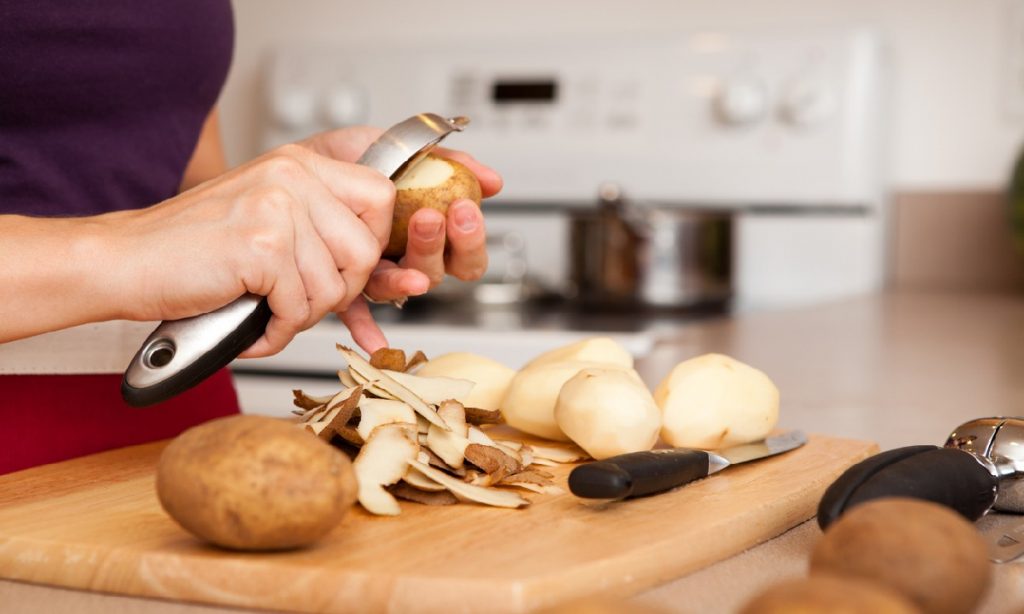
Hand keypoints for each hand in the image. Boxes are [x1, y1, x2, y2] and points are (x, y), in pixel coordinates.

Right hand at [101, 142, 394, 357]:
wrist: (125, 261)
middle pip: (366, 249)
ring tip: (267, 311)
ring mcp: (277, 208)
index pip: (380, 197)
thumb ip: (318, 222)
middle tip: (300, 300)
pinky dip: (276, 332)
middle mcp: (293, 176)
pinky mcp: (261, 247)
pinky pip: (298, 308)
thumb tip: (378, 259)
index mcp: (300, 164)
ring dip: (302, 315)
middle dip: (341, 290)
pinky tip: (252, 326)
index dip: (372, 243)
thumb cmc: (193, 248)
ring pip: (334, 286)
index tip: (344, 267)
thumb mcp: (266, 214)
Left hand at [302, 127, 502, 349]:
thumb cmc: (357, 161)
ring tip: (395, 248)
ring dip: (406, 275)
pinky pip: (357, 313)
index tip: (464, 208)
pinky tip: (374, 341)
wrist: (305, 162)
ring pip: (401, 287)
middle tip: (432, 217)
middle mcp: (408, 260)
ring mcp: (378, 274)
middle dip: (439, 246)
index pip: (466, 254)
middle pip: (439, 272)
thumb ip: (450, 162)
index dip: (470, 238)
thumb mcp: (405, 149)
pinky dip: (365, 328)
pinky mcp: (346, 284)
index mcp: (430, 234)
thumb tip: (492, 181)